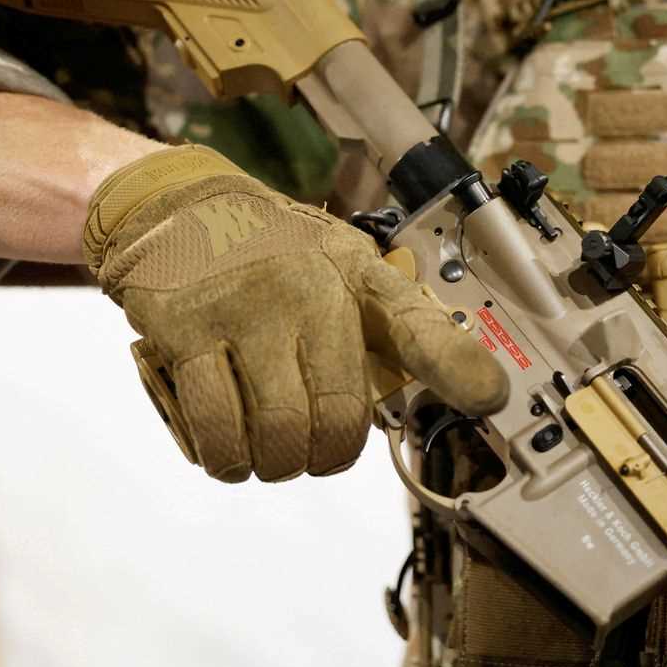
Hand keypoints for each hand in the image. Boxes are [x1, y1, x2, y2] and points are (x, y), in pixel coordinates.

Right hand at [84, 145, 507, 481]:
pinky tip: (230, 448)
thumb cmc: (275, 252)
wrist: (176, 202)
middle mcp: (310, 290)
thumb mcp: (341, 269)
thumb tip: (430, 399)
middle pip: (337, 416)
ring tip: (269, 451)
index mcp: (360, 278)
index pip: (418, 325)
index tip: (489, 398)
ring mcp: (246, 310)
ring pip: (277, 434)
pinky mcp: (186, 331)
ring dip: (276, 464)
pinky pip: (214, 428)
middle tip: (313, 451)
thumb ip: (381, 331)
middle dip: (327, 455)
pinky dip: (226, 459)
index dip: (457, 367)